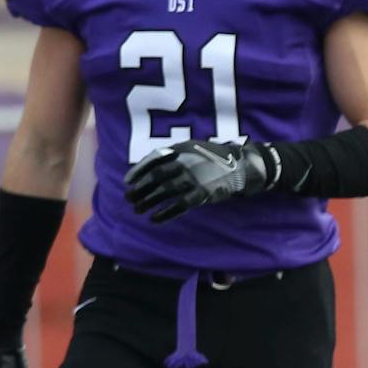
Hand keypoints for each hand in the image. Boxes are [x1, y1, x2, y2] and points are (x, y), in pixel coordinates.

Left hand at [124, 138, 272, 222]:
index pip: (152, 162)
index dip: (137, 172)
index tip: (127, 182)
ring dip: (147, 203)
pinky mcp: (201, 194)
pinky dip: (164, 214)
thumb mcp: (191, 148)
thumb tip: (146, 168)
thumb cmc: (211, 157)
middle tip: (129, 199)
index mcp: (180, 152)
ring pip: (164, 193)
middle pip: (155, 179)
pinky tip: (154, 219)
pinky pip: (178, 206)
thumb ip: (171, 155)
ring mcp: (193, 180)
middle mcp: (184, 164)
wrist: (239, 166)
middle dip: (139, 190)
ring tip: (138, 209)